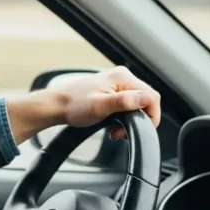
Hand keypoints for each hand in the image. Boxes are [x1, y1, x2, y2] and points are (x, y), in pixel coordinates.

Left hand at [7, 66, 160, 142]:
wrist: (57, 105)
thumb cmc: (74, 106)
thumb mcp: (100, 106)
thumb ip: (125, 101)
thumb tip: (147, 98)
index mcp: (123, 77)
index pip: (152, 97)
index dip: (150, 116)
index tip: (139, 129)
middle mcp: (122, 77)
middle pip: (145, 101)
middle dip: (138, 120)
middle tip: (120, 132)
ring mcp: (117, 83)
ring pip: (137, 104)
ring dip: (129, 120)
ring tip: (114, 129)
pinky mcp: (112, 91)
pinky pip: (127, 105)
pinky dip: (123, 117)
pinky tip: (112, 123)